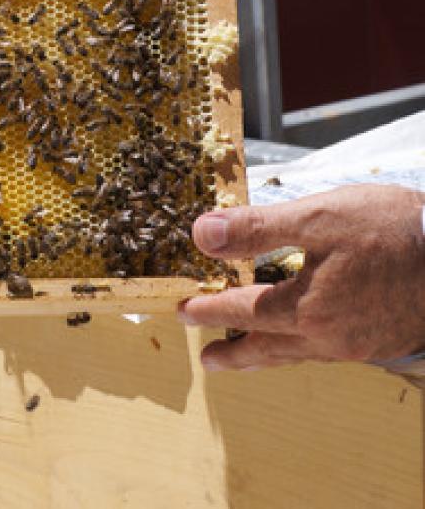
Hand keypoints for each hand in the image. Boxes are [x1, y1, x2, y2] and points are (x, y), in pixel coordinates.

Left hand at [179, 184, 424, 369]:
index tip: (184, 310)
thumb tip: (202, 234)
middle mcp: (330, 337)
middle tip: (210, 360)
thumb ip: (258, 228)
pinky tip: (307, 339)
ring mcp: (357, 345)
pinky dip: (305, 347)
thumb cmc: (392, 231)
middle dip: (236, 353)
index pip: (244, 310)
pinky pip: (329, 351)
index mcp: (307, 309)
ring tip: (249, 356)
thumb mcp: (318, 216)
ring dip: (269, 353)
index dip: (211, 309)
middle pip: (270, 348)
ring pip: (301, 354)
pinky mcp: (380, 341)